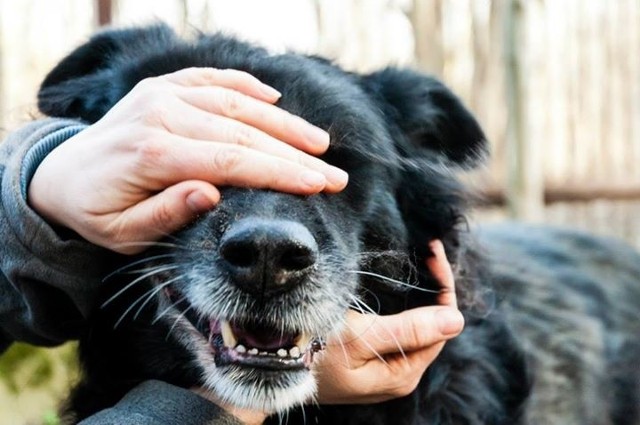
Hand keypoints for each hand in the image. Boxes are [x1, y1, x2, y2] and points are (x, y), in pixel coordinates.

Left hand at [29, 68, 347, 253]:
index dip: (280, 173)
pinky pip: (211, 78)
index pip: (231, 161)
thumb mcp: (122, 234)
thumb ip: (164, 214)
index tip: (319, 184)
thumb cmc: (97, 212)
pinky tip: (274, 98)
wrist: (62, 175)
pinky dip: (245, 86)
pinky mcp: (163, 86)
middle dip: (295, 154)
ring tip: (319, 142)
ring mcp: (162, 94)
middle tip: (335, 175)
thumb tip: (211, 192)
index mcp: (152, 152)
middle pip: (242, 132)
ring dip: (282, 121)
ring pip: (235, 102)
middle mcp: (160, 113)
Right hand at [315, 240, 463, 403]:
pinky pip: (397, 328)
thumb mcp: (360, 338)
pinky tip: (398, 283)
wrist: (268, 369)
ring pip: (415, 324)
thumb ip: (409, 330)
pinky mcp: (366, 358)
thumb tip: (457, 320)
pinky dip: (402, 303)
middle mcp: (398, 373)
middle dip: (433, 285)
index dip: (443, 286)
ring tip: (418, 258)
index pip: (442, 325)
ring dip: (419, 292)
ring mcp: (382, 366)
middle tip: (427, 247)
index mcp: (403, 372)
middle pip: (431, 324)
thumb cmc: (311, 352)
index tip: (432, 249)